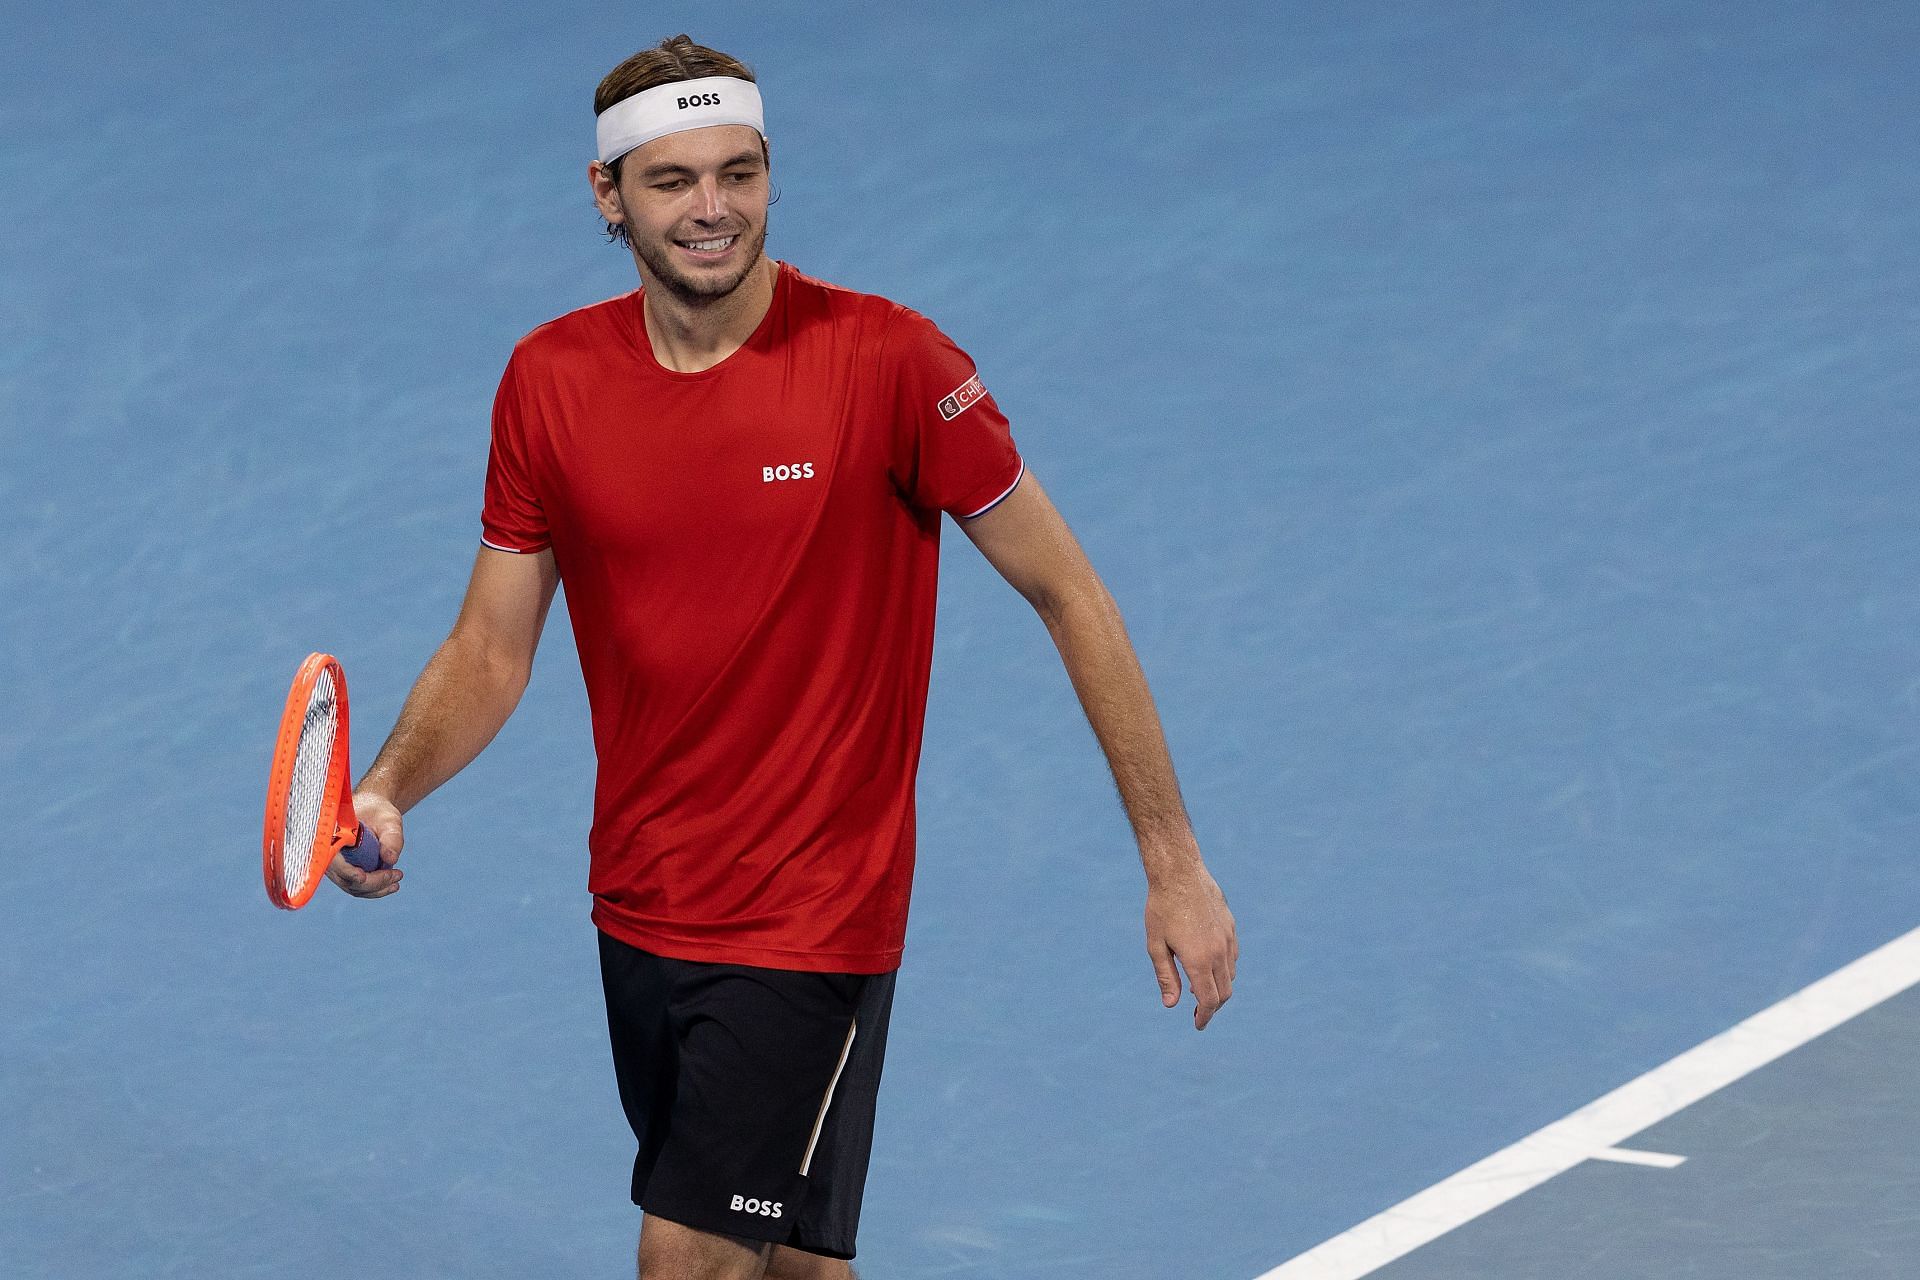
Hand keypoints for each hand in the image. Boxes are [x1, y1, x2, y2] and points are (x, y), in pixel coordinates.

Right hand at [327, 790, 404, 898]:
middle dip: (372, 882)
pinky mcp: (345, 873)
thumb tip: (391, 859)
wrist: (373, 811)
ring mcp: (336, 866)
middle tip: (397, 875)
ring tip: (397, 882)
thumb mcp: (389, 820)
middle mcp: (329, 854)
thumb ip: (391, 837)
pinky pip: (357, 887)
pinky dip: (374, 889)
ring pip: (351, 886)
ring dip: (375, 889)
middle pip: (344, 878)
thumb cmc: (378, 812)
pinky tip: (392, 885)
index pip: (333, 860)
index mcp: (332, 836)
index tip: (362, 877)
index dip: (346, 871)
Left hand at [1145, 864, 1236, 1029]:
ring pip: (1231, 974)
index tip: (1197, 1025)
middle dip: (1212, 1006)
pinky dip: (1224, 969)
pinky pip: (1233, 956)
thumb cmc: (1161, 908)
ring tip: (1198, 988)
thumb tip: (1171, 1005)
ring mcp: (1228, 938)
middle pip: (1224, 992)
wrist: (1179, 872)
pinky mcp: (1231, 926)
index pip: (1208, 1000)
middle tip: (1197, 1012)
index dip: (1204, 1017)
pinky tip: (1208, 964)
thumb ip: (1166, 976)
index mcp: (1199, 960)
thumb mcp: (1156, 945)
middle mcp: (1218, 952)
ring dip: (1219, 987)